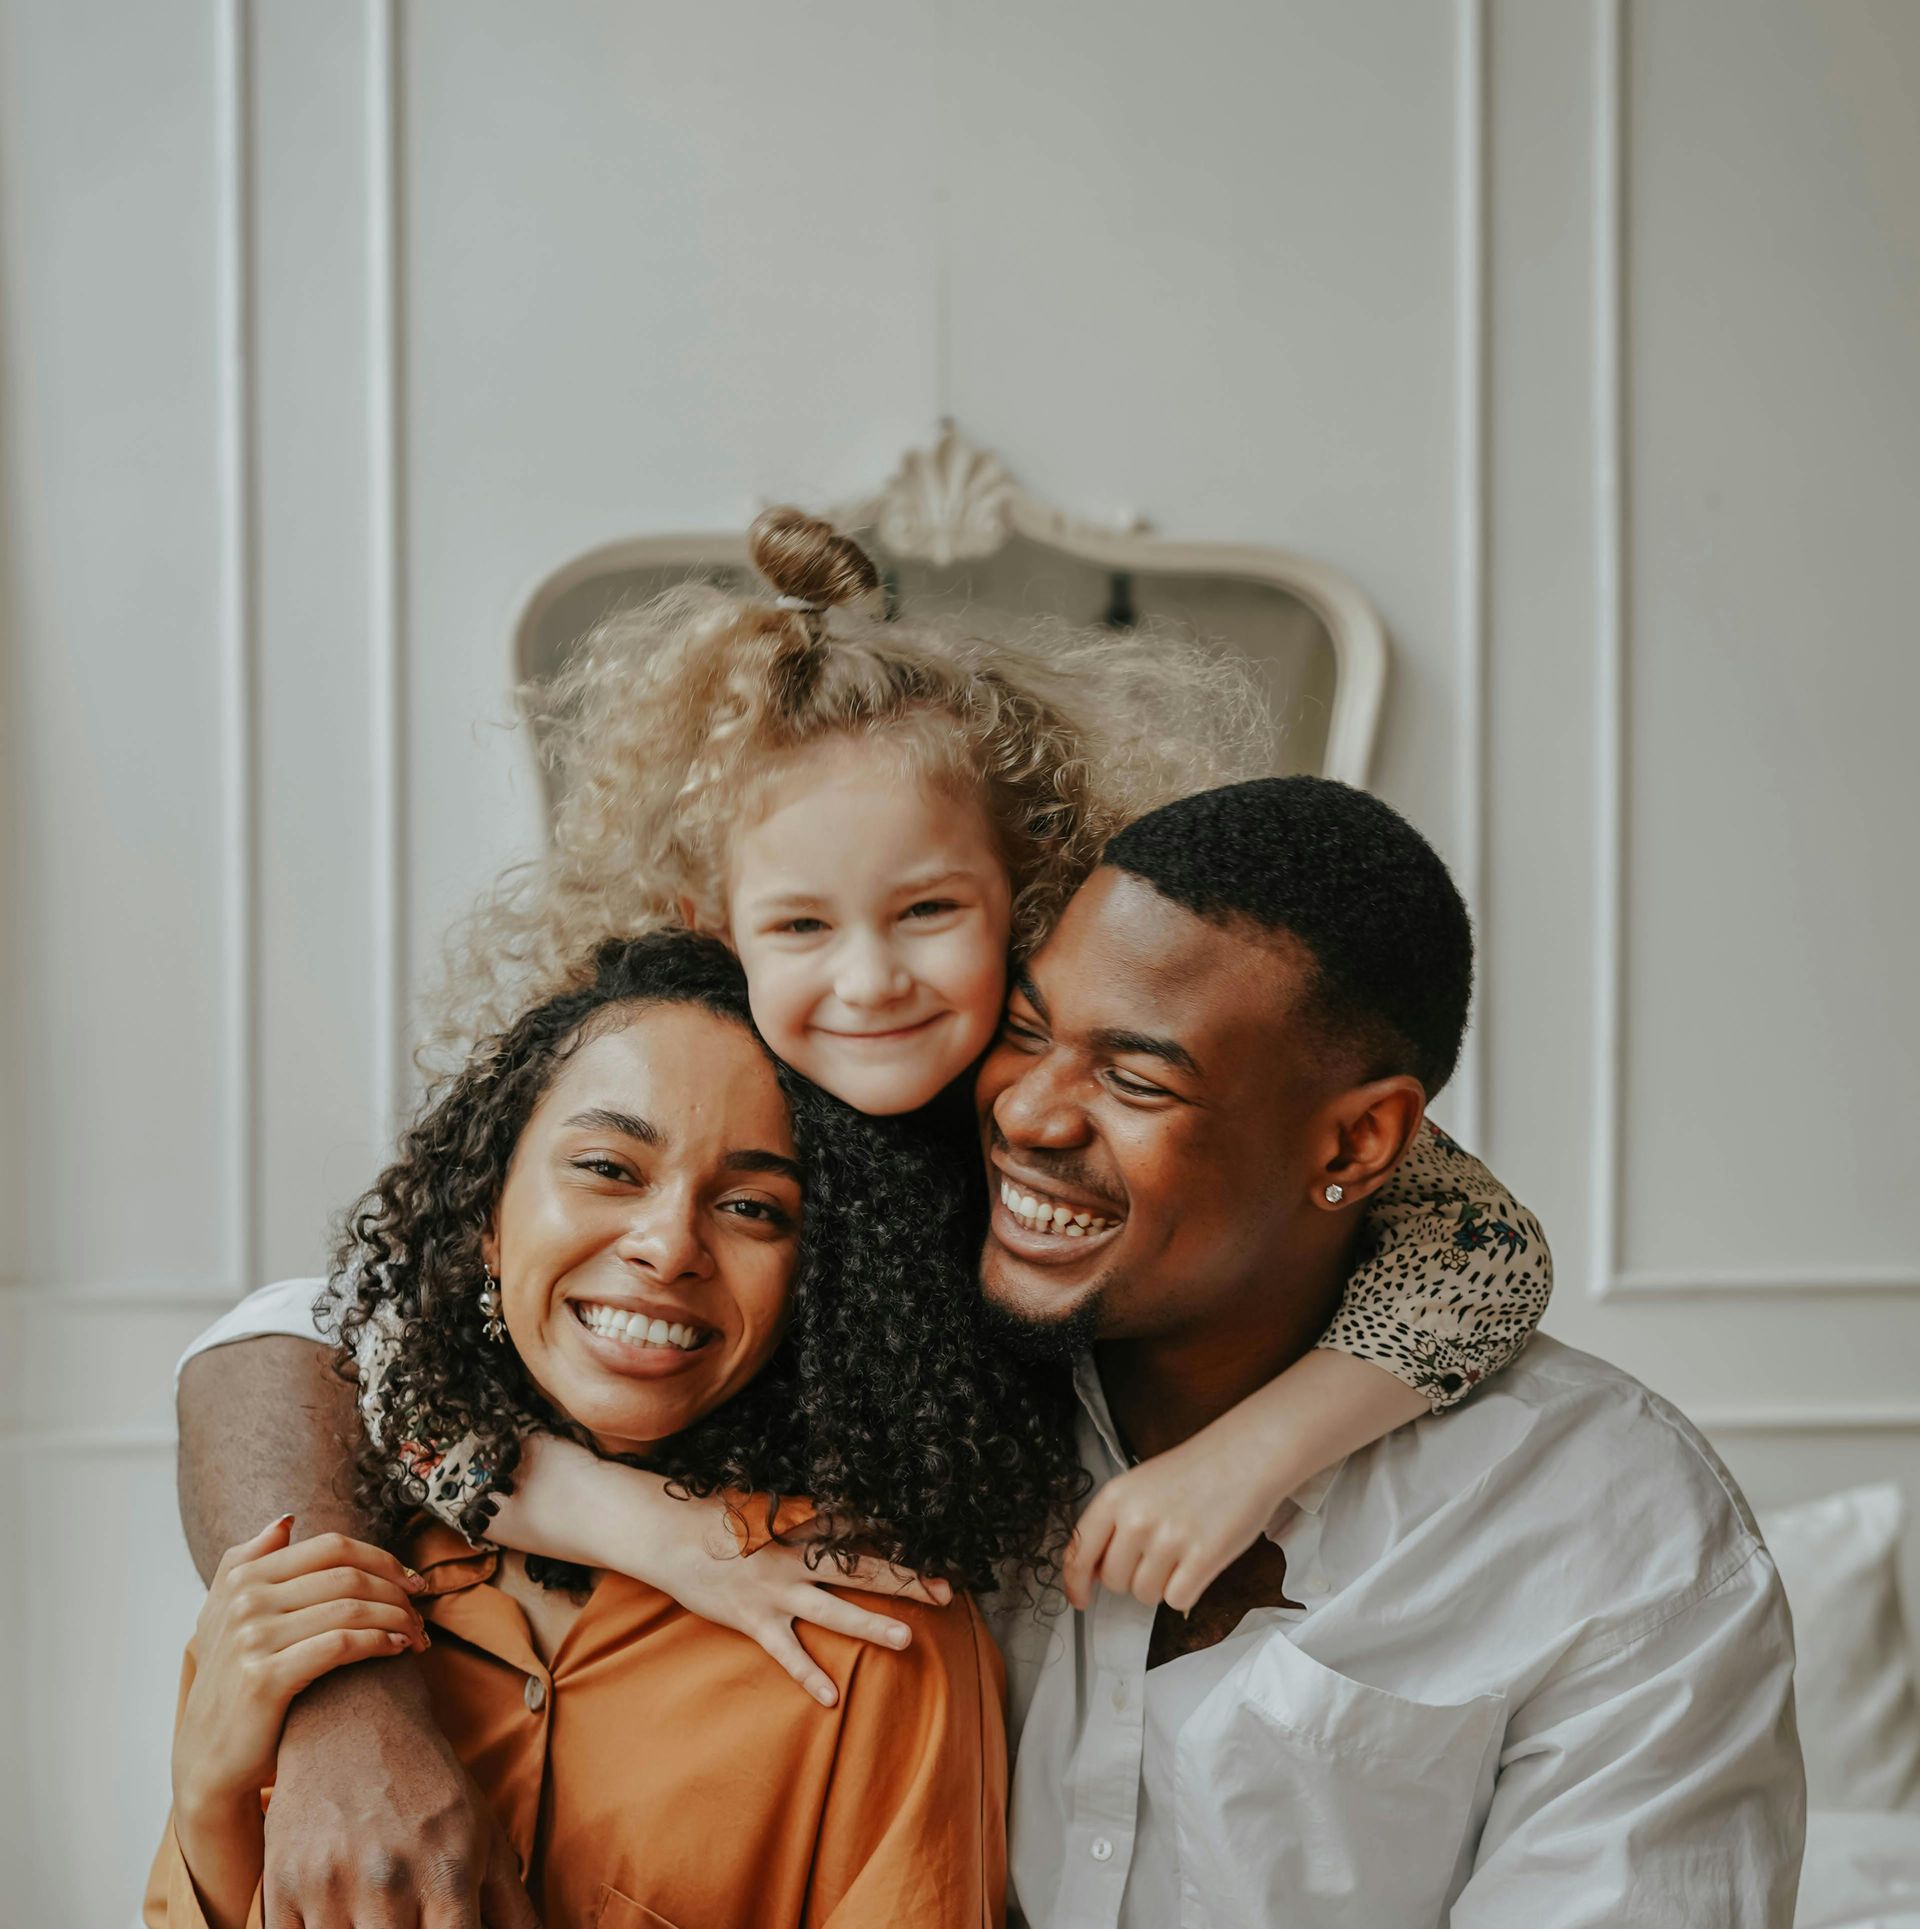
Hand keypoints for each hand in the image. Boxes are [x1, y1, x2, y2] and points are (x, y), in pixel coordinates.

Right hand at [172, 1517, 428, 1814]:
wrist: (208, 1761)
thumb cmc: (232, 1684)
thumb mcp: (226, 1617)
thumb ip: (250, 1562)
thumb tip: (287, 1520)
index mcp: (241, 1577)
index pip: (332, 1547)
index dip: (381, 1558)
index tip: (411, 1580)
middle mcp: (244, 1601)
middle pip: (348, 1575)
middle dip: (396, 1590)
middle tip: (421, 1611)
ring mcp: (251, 1638)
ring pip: (351, 1607)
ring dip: (398, 1618)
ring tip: (417, 1635)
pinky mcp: (264, 1678)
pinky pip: (342, 1643)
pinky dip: (380, 1641)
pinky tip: (398, 1648)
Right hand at [263, 1648, 540, 1928]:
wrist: (353, 1717)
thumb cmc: (427, 1785)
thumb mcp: (483, 1834)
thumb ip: (512, 1909)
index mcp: (447, 1872)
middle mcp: (389, 1881)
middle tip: (412, 1920)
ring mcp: (329, 1887)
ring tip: (380, 1914)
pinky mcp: (281, 1888)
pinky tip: (340, 1918)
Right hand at [652, 1503, 953, 1707]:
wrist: (668, 1536)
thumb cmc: (717, 1516)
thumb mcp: (763, 1506)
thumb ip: (799, 1512)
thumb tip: (834, 1510)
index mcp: (799, 1523)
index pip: (858, 1525)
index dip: (895, 1532)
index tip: (934, 1539)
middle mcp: (794, 1557)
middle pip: (859, 1567)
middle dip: (903, 1580)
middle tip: (945, 1592)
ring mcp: (775, 1591)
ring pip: (832, 1609)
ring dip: (871, 1624)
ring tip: (907, 1639)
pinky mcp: (754, 1620)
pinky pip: (787, 1653)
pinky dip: (808, 1674)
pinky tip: (833, 1698)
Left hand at [1063, 1428, 1282, 1615]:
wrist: (1246, 1455)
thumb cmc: (1196, 1470)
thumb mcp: (1140, 1485)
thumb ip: (1114, 1523)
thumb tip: (1094, 1571)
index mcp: (1115, 1496)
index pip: (1078, 1552)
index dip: (1074, 1582)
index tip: (1080, 1599)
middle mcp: (1136, 1518)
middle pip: (1113, 1581)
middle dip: (1132, 1578)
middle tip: (1157, 1556)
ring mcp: (1169, 1539)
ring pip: (1145, 1595)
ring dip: (1161, 1585)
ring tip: (1181, 1554)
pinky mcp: (1202, 1557)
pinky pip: (1176, 1600)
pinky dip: (1187, 1591)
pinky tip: (1197, 1564)